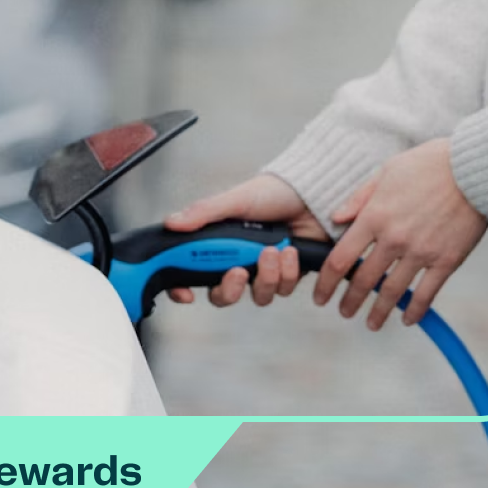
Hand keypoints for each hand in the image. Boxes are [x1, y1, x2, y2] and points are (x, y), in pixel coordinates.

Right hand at [163, 174, 330, 307]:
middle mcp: (238, 260)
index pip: (190, 273)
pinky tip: (290, 250)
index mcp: (219, 244)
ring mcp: (264, 270)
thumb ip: (205, 213)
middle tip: (238, 272)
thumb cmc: (274, 191)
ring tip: (272, 251)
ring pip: (257, 296)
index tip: (187, 294)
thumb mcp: (237, 199)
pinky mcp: (288, 274)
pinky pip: (283, 289)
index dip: (182, 289)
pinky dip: (287, 271)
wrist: (315, 193)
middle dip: (230, 289)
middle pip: (223, 295)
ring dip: (265, 276)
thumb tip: (172, 223)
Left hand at [317, 138, 487, 329]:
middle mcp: (394, 238)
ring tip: (372, 323)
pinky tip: (407, 319)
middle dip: (349, 302)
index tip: (321, 296)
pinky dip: (415, 310)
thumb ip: (360, 198)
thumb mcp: (388, 171)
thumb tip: (335, 220)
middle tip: (345, 312)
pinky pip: (426, 294)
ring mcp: (421, 252)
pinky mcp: (447, 260)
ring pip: (392, 292)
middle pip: (363, 281)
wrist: (476, 168)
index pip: (340, 259)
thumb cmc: (431, 164)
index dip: (325, 283)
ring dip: (379, 312)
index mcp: (375, 216)